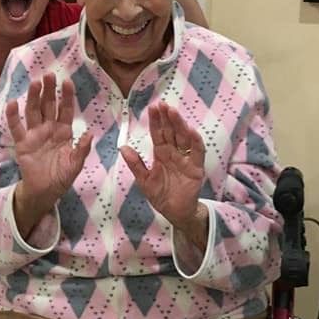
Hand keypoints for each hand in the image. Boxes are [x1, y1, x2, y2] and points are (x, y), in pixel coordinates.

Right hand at [6, 74, 91, 222]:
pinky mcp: (22, 143)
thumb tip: (90, 133)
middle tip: (49, 75)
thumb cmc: (62, 176)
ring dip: (34, 98)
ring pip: (34, 112)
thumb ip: (82, 149)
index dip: (66, 97)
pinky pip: (17, 127)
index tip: (67, 82)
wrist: (45, 192)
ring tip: (35, 83)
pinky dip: (13, 116)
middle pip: (48, 106)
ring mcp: (35, 134)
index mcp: (64, 132)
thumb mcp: (76, 164)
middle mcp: (49, 129)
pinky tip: (13, 103)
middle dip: (49, 91)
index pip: (66, 110)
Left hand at [120, 101, 205, 235]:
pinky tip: (190, 130)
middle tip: (162, 104)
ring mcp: (186, 159)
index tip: (152, 107)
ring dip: (179, 125)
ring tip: (173, 112)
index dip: (156, 121)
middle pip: (171, 132)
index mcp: (161, 154)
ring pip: (183, 138)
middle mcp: (174, 153)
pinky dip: (195, 141)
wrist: (174, 213)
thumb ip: (135, 164)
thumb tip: (122, 147)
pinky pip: (197, 152)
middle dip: (167, 118)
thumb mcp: (144, 180)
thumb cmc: (160, 196)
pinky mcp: (196, 168)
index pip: (158, 134)